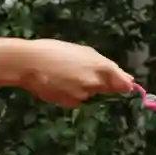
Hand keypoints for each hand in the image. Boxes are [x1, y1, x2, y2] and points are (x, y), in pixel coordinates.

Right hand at [18, 39, 132, 107]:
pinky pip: (75, 100)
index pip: (124, 84)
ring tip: (63, 75)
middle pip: (106, 89)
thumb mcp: (84, 52)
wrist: (27, 63)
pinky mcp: (68, 103)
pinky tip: (57, 84)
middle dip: (99, 83)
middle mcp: (95, 83)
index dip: (123, 85)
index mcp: (102, 67)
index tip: (123, 85)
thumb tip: (128, 80)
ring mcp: (82, 95)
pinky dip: (69, 94)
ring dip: (82, 88)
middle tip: (78, 72)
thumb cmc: (55, 51)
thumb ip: (107, 66)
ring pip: (89, 94)